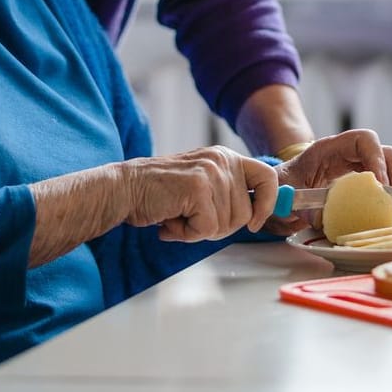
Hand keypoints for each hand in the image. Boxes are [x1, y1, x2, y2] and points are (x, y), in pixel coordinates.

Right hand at [121, 146, 279, 242]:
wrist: (124, 188)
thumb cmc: (160, 193)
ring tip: (177, 215)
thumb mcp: (202, 184)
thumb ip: (227, 194)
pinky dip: (187, 234)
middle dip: (218, 227)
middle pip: (245, 214)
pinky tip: (171, 220)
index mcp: (226, 157)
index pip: (267, 178)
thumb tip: (256, 216)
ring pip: (226, 225)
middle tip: (190, 218)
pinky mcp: (198, 188)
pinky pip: (207, 229)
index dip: (266, 205)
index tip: (254, 223)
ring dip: (199, 231)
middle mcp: (222, 160)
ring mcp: (211, 172)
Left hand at [278, 129, 391, 229]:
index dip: (376, 159)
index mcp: (331, 150)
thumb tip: (319, 216)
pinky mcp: (364, 193)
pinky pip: (388, 195)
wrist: (277, 197)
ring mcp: (360, 175)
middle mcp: (351, 159)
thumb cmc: (280, 188)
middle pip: (387, 157)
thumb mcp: (283, 192)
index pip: (364, 139)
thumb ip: (297, 201)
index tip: (379, 186)